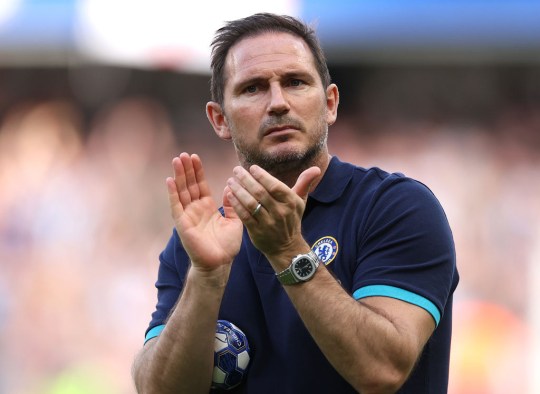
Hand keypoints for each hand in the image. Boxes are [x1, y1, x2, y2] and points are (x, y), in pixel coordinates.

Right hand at [166, 153, 242, 270]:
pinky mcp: (182, 224)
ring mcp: (188, 216)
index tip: (194, 157)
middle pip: (189, 185)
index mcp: (207, 207)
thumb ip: (233, 205)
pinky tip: (169, 180)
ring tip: (176, 160)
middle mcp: (196, 209)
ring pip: (182, 192)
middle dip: (186, 169)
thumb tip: (232, 187)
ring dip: (178, 176)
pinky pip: (176, 206)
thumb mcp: (235, 221)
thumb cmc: (227, 246)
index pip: (201, 185)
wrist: (219, 264)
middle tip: (183, 154)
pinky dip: (172, 193)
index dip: (197, 171)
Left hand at [225, 164, 320, 262]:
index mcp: (291, 203)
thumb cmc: (292, 219)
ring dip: (239, 190)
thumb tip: (316, 169)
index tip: (252, 167)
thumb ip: (304, 183)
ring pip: (251, 203)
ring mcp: (269, 223)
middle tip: (236, 170)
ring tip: (231, 181)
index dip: (262, 176)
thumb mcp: (300, 202)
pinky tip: (230, 195)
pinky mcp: (257, 232)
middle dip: (246, 179)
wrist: (287, 248)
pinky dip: (236, 204)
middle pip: (260, 192)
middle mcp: (281, 213)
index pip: (275, 186)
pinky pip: (244, 216)